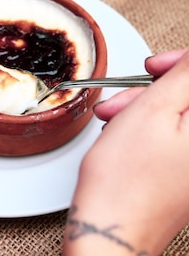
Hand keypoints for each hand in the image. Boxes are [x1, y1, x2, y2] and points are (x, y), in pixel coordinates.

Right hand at [63, 49, 188, 255]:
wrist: (111, 230)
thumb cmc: (127, 178)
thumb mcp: (153, 108)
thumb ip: (184, 75)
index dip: (182, 63)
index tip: (157, 65)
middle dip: (159, 87)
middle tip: (131, 90)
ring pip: (180, 116)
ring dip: (148, 106)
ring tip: (115, 115)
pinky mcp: (187, 175)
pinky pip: (174, 137)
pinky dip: (149, 127)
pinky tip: (124, 130)